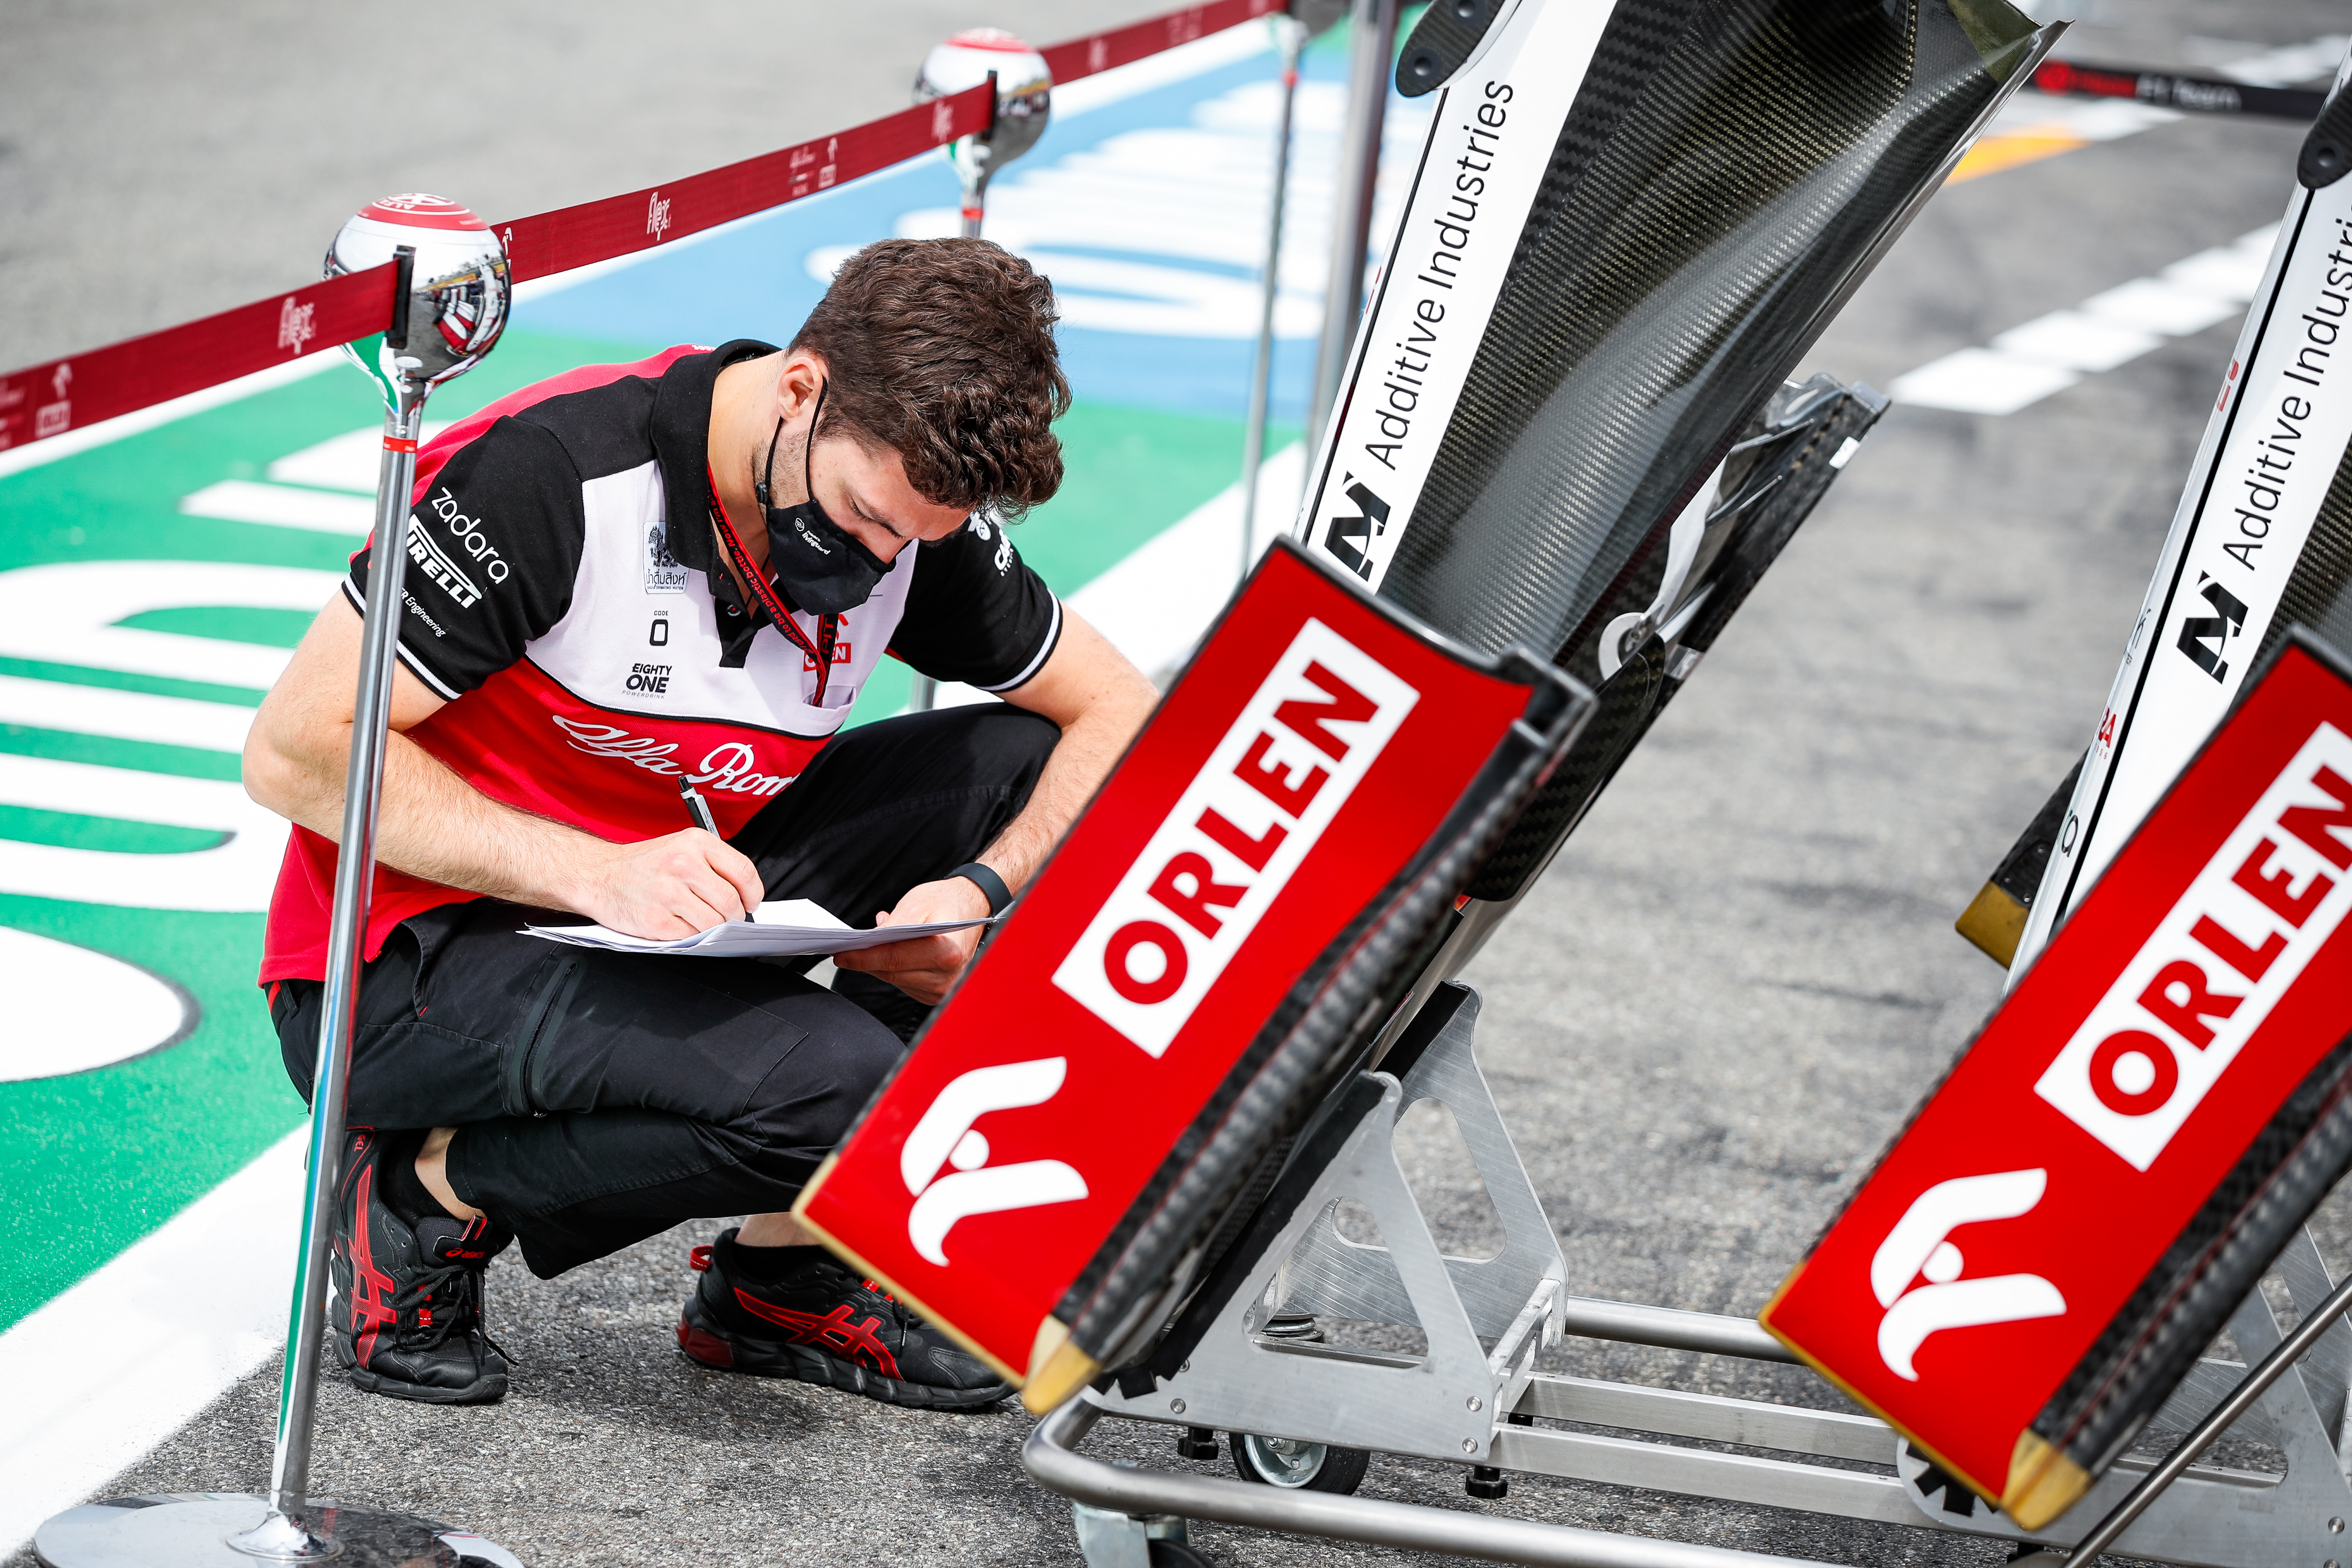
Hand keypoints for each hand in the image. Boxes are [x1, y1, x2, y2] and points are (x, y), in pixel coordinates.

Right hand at [561, 829, 764, 939]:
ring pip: (714, 922)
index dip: (753, 894)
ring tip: (698, 919)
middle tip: (726, 918)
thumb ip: (715, 865)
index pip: (744, 872)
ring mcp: (668, 893)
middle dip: (734, 916)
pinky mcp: (656, 919)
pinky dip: (690, 935)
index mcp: (696, 843)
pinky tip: (678, 923)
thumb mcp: (682, 847)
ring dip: (712, 928)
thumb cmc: (645, 864)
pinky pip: (691, 936)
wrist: (599, 875)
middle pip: (731, 902)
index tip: (751, 903)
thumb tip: (746, 894)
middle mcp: (683, 864)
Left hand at [832, 874, 992, 1005]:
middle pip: (891, 973)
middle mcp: (948, 976)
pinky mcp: (937, 994)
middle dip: (866, 961)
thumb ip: (892, 927)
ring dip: (879, 965)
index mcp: (946, 952)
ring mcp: (943, 989)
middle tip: (844, 950)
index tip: (841, 955)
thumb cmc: (948, 903)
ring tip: (871, 946)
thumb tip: (867, 943)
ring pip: (895, 980)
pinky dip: (893, 970)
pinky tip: (892, 954)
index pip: (893, 960)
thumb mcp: (917, 904)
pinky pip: (903, 984)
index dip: (862, 957)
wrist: (972, 908)